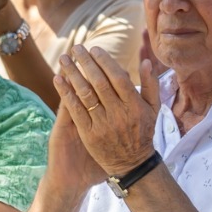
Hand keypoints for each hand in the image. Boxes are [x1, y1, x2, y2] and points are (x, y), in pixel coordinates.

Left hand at [57, 46, 157, 179]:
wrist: (132, 163)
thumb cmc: (143, 132)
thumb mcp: (153, 109)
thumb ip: (151, 85)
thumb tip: (146, 61)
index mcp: (134, 105)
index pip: (118, 77)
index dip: (105, 61)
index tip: (94, 49)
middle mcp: (119, 113)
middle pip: (99, 82)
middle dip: (86, 63)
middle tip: (76, 48)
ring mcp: (103, 124)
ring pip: (85, 94)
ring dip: (73, 74)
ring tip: (64, 59)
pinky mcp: (89, 134)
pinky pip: (75, 110)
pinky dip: (66, 93)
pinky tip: (58, 80)